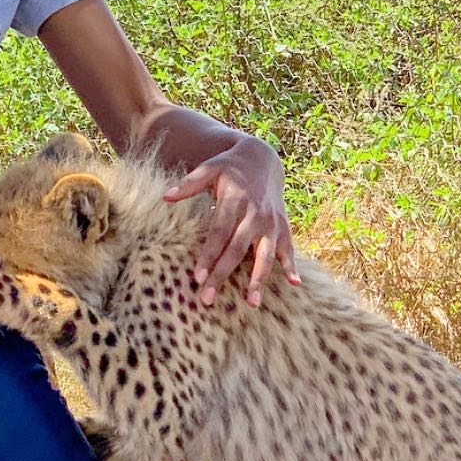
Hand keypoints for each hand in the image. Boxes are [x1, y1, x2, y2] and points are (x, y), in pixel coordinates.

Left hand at [163, 138, 299, 307]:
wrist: (262, 157)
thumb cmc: (230, 167)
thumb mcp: (209, 168)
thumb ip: (189, 184)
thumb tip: (165, 197)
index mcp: (235, 200)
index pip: (219, 232)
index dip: (208, 255)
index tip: (197, 277)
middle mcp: (255, 214)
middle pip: (237, 249)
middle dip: (222, 274)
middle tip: (207, 298)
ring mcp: (271, 222)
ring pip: (264, 254)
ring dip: (259, 279)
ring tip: (252, 303)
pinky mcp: (283, 226)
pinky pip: (289, 248)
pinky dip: (292, 265)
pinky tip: (294, 284)